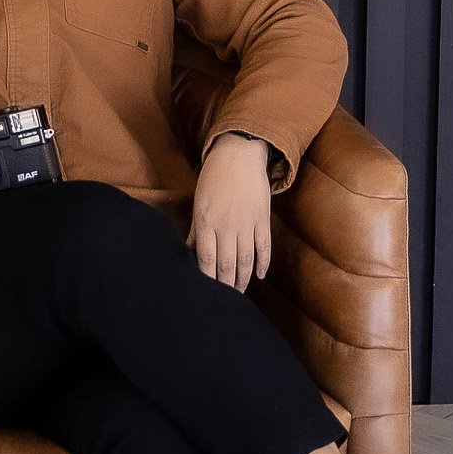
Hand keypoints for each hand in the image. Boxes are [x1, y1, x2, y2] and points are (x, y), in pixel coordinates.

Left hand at [186, 133, 271, 289]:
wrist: (239, 154)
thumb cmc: (214, 177)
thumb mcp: (199, 202)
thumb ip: (195, 230)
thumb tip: (188, 252)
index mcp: (206, 221)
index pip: (206, 259)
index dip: (207, 279)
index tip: (206, 293)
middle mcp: (227, 225)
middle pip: (226, 264)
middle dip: (225, 285)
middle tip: (224, 300)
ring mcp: (247, 223)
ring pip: (246, 260)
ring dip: (243, 280)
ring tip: (239, 293)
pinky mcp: (263, 218)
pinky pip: (264, 246)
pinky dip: (263, 263)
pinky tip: (260, 276)